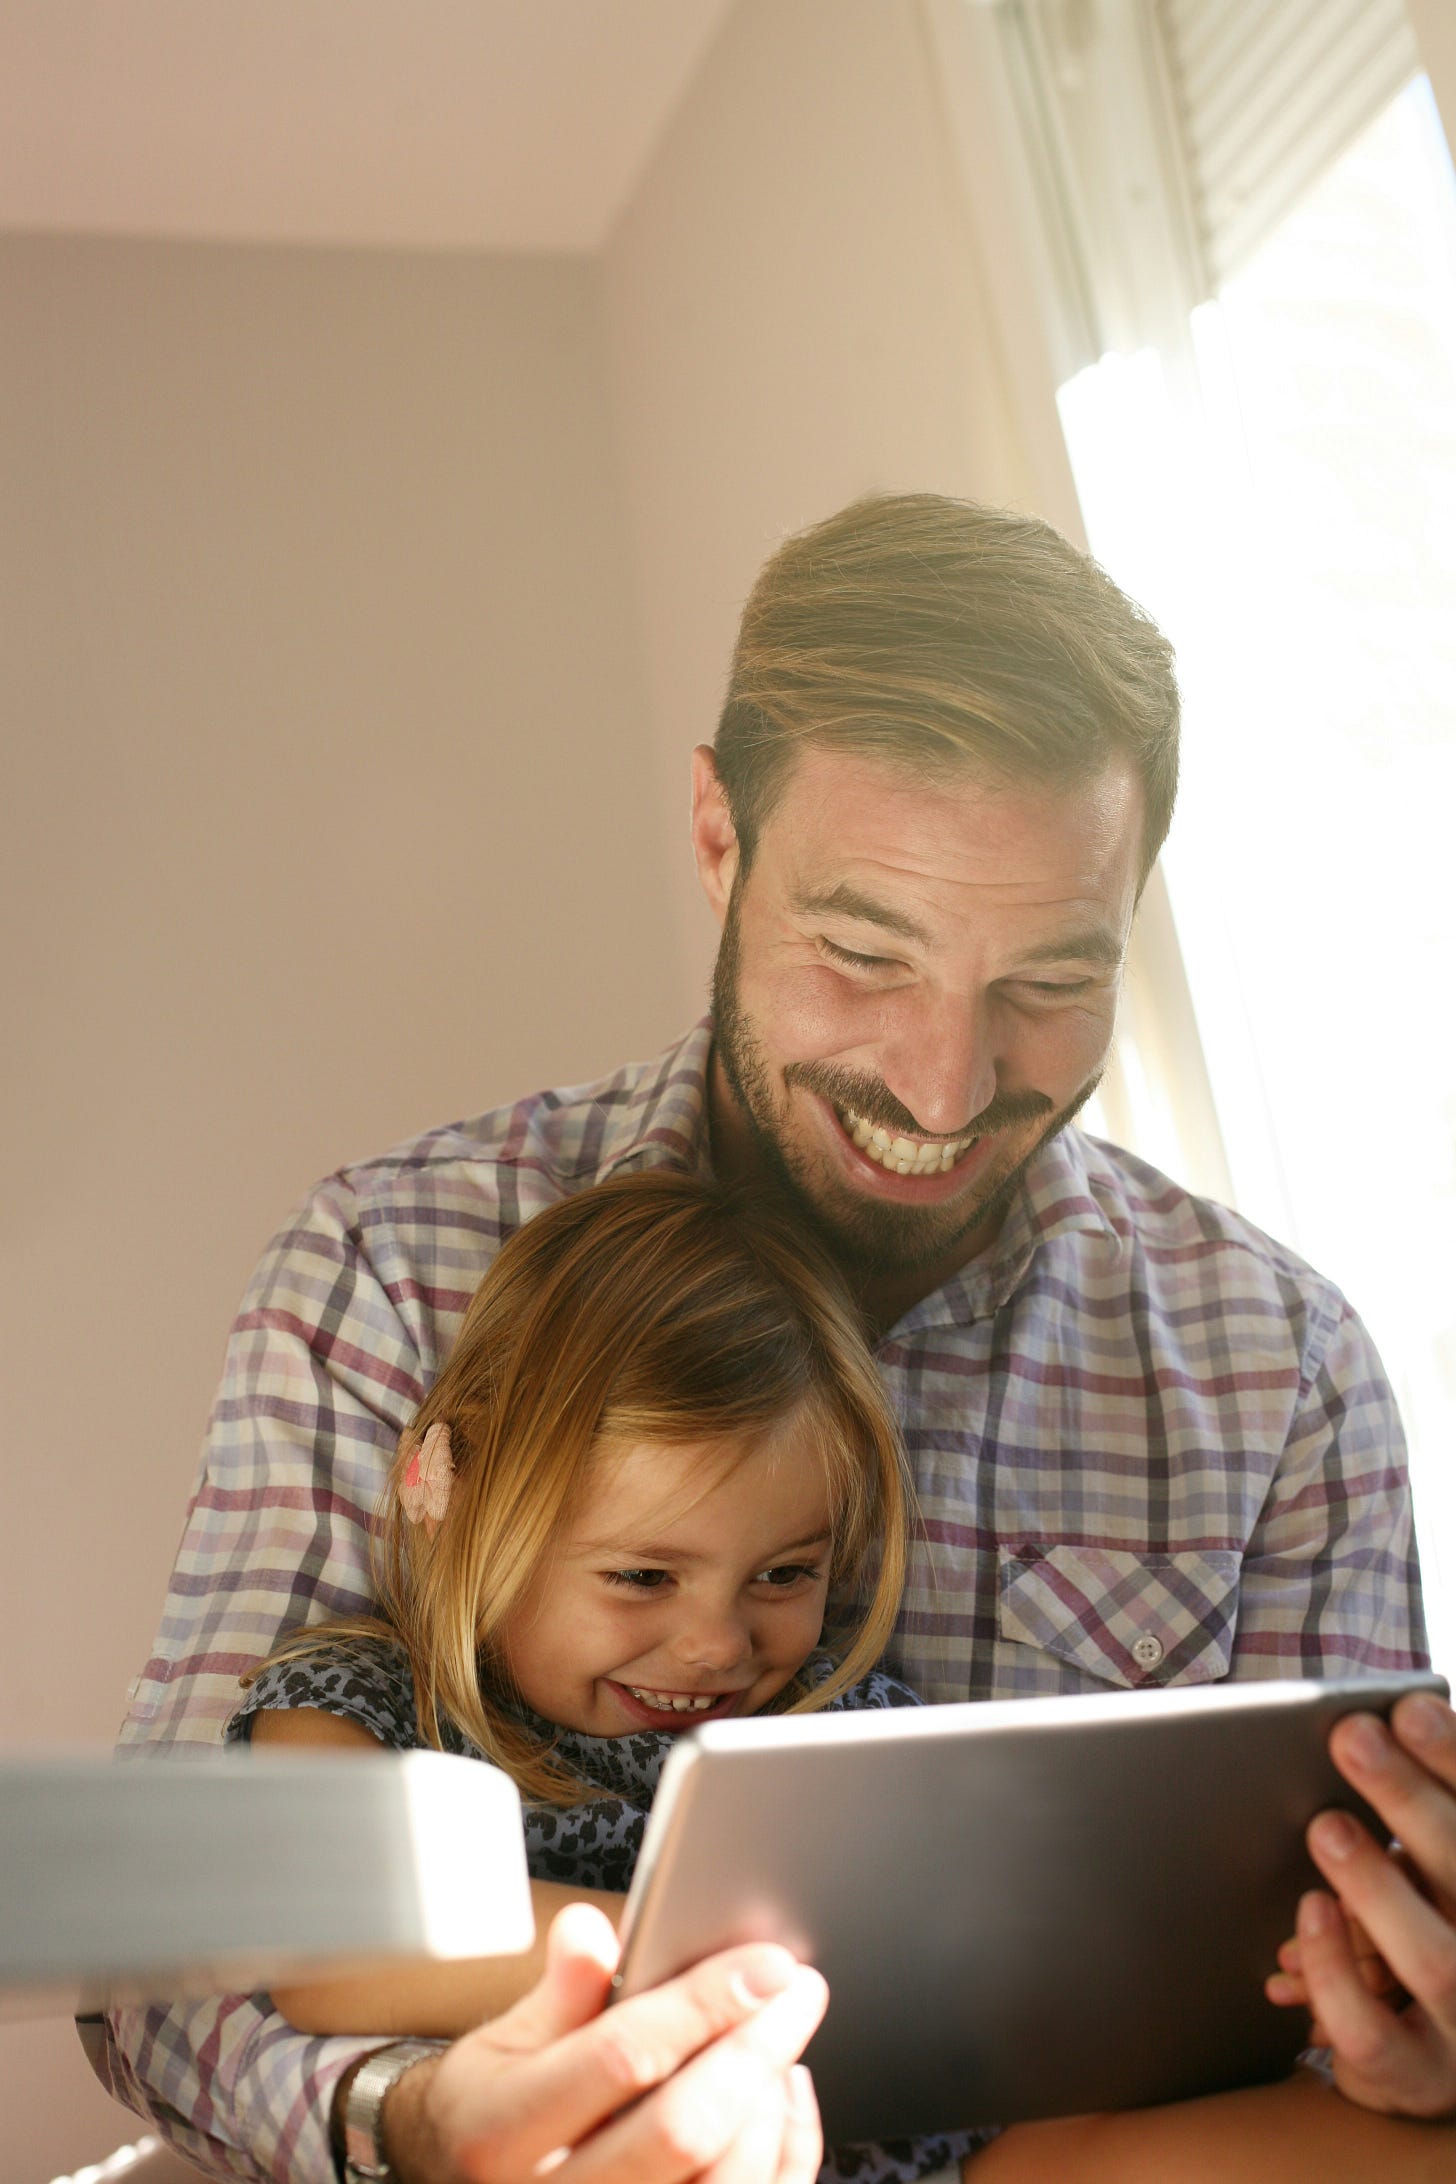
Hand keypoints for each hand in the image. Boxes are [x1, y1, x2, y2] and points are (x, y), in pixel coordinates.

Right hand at [384, 1901, 828, 2181]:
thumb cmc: (490, 2117)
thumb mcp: (501, 2047)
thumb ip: (560, 1992)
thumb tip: (591, 1930)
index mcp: (503, 2133)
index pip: (622, 2058)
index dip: (703, 2004)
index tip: (765, 1963)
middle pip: (684, 2129)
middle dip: (756, 2049)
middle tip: (798, 1990)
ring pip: (723, 2183)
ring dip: (772, 2105)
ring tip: (784, 2038)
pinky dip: (780, 2154)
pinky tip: (780, 2100)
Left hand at [1267, 1691, 1455, 2118]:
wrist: (1419, 2061)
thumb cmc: (1408, 1932)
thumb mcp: (1415, 1871)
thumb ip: (1404, 1816)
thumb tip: (1359, 1730)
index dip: (1453, 1760)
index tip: (1408, 1707)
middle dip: (1410, 1802)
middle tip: (1352, 1738)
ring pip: (1437, 1963)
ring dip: (1377, 1886)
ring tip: (1325, 1827)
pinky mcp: (1419, 2078)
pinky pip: (1373, 2033)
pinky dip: (1336, 1972)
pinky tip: (1308, 1916)